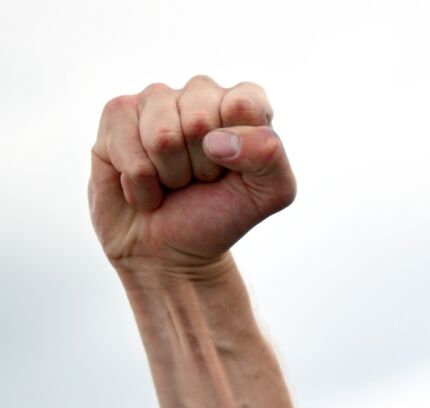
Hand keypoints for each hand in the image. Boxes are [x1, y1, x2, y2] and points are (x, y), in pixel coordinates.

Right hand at [90, 76, 295, 274]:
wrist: (168, 250)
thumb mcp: (270, 194)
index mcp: (243, 105)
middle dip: (202, 166)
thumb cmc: (220, 215)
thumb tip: (216, 139)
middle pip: (199, 120)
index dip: (240, 148)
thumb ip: (270, 158)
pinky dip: (139, 181)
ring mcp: (156, 100)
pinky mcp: (117, 113)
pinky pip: (126, 144)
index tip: (234, 170)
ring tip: (172, 182)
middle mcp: (200, 94)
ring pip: (162, 136)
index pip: (245, 103)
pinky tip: (144, 185)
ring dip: (169, 175)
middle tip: (200, 181)